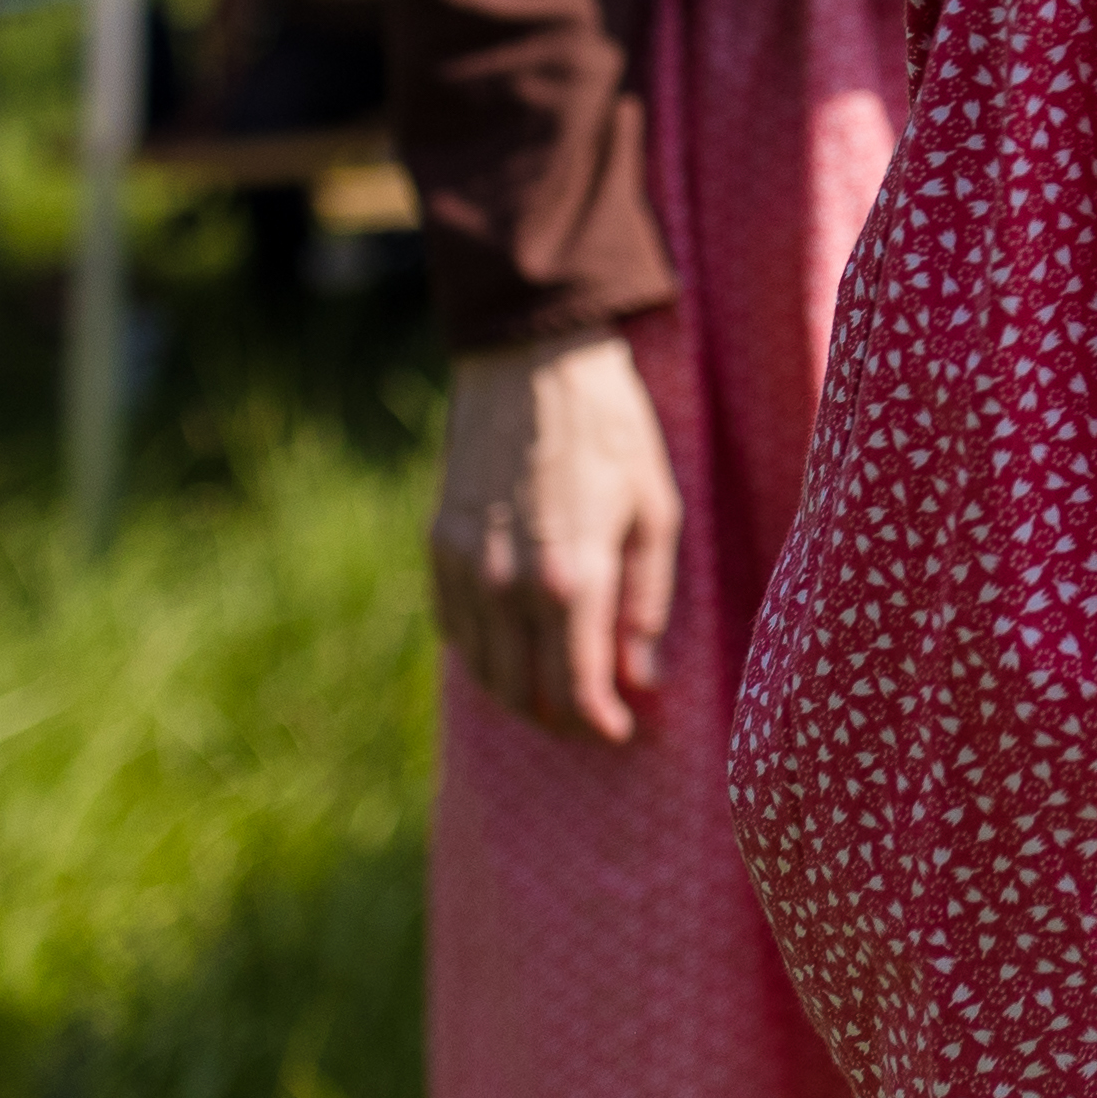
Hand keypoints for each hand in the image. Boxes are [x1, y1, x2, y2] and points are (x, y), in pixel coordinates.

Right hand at [430, 328, 683, 742]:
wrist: (532, 365)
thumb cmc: (611, 432)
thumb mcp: (656, 511)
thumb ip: (647, 602)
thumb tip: (643, 676)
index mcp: (571, 581)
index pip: (577, 689)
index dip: (600, 723)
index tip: (621, 732)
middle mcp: (508, 588)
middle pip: (525, 692)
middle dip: (561, 718)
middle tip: (592, 720)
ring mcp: (466, 570)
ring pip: (484, 670)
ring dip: (519, 694)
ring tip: (556, 694)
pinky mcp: (440, 549)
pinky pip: (455, 631)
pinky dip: (484, 654)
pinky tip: (514, 649)